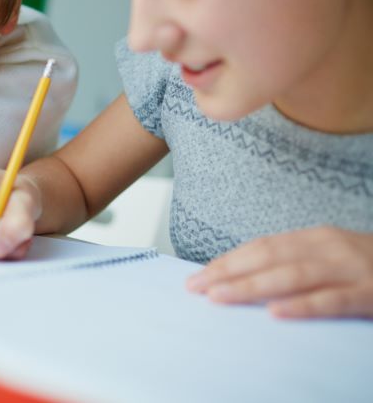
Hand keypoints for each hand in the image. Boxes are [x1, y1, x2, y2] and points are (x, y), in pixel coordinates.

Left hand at [186, 225, 372, 318]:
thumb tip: (245, 278)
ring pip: (292, 276)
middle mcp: (329, 247)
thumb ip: (295, 263)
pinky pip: (333, 301)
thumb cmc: (368, 267)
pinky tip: (276, 313)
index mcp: (315, 237)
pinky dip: (302, 306)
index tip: (198, 275)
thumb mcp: (330, 256)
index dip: (228, 260)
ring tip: (220, 297)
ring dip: (252, 287)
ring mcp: (351, 269)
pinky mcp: (372, 293)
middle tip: (195, 288)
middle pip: (268, 258)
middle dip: (228, 273)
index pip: (261, 247)